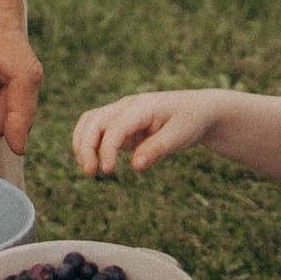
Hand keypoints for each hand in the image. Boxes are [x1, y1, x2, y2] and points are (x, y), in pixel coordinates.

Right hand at [71, 85, 230, 178]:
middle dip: (85, 146)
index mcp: (141, 107)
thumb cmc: (191, 121)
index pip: (114, 126)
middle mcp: (126, 106)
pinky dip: (90, 145)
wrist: (199, 111)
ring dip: (82, 144)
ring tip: (88, 169)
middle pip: (93, 120)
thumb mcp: (180, 136)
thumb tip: (135, 165)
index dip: (106, 149)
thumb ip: (157, 149)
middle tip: (90, 173)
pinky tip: (95, 163)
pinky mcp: (122, 124)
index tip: (108, 171)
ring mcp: (122, 114)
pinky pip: (98, 131)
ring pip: (90, 122)